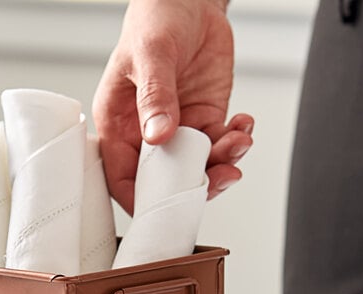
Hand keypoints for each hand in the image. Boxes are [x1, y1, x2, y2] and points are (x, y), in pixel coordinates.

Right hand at [93, 0, 253, 213]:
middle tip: (222, 175)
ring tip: (239, 142)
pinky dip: (236, 142)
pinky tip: (243, 125)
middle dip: (194, 184)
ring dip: (222, 163)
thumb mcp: (150, 54)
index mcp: (119, 127)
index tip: (167, 204)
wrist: (189, 1)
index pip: (123, 177)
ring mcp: (177, 131)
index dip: (142, 197)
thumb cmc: (155, 21)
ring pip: (196, 168)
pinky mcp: (204, 120)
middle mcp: (146, 135)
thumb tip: (159, 135)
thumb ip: (154, 95)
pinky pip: (219, 146)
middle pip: (164, 181)